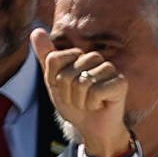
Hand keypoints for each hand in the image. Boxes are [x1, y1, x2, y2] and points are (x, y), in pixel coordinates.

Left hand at [34, 28, 131, 156]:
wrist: (91, 126)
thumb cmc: (74, 103)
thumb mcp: (53, 81)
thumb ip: (46, 57)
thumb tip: (36, 30)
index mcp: (78, 56)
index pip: (54, 58)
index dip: (52, 79)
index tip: (62, 88)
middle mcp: (95, 58)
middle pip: (66, 72)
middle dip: (65, 92)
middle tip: (76, 99)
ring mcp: (110, 69)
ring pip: (81, 82)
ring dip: (78, 99)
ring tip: (86, 102)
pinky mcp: (121, 82)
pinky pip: (96, 91)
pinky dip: (92, 103)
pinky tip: (99, 105)